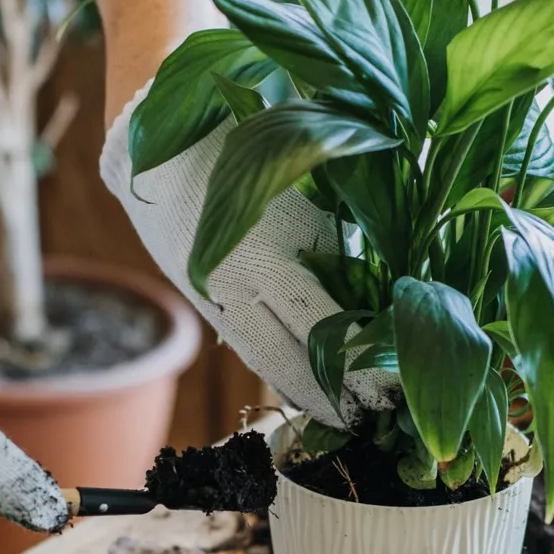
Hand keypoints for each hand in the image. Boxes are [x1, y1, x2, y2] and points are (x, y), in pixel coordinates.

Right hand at [101, 86, 399, 427]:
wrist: (157, 131)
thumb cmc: (250, 137)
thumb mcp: (307, 176)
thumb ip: (345, 230)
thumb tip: (394, 276)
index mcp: (271, 247)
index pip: (325, 326)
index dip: (360, 367)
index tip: (395, 392)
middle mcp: (240, 280)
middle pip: (295, 358)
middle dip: (337, 396)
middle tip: (378, 422)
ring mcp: (216, 292)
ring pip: (265, 359)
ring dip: (305, 392)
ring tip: (344, 417)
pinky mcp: (202, 295)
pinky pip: (244, 344)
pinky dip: (274, 369)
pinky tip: (301, 388)